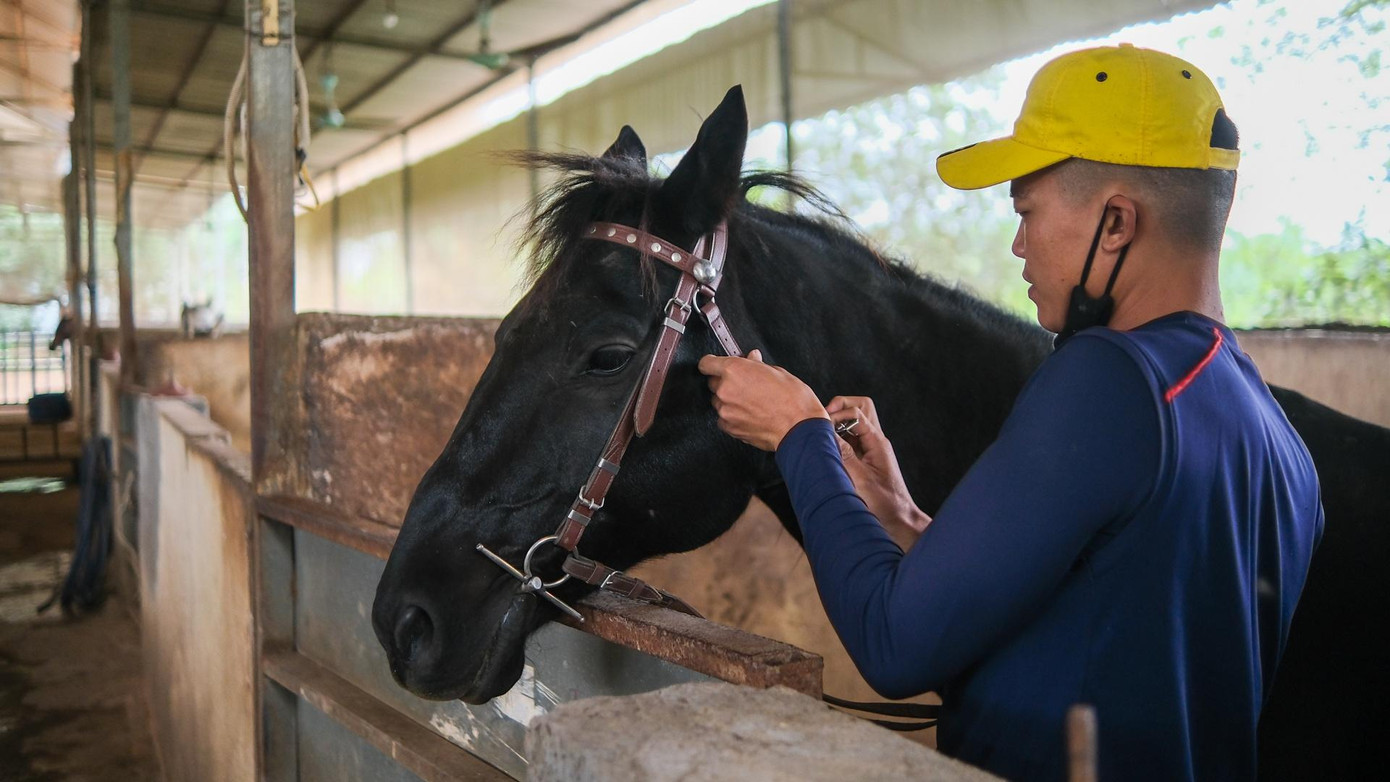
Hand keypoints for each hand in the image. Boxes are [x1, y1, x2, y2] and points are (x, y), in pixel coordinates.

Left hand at [698, 350, 827, 451]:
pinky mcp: (730, 428)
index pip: (707, 363)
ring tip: (751, 402)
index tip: (715, 365)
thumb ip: (757, 365)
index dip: (712, 363)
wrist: (799, 429)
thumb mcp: (777, 372)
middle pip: (713, 383)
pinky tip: (750, 414)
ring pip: (719, 401)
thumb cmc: (793, 400)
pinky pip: (724, 418)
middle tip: (745, 384)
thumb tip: (751, 359)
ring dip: (729, 400)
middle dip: (726, 382)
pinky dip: (733, 416)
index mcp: (735, 370)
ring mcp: (726, 410)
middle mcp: (726, 389)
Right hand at [826, 396, 930, 550]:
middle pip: (860, 407)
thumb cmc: (884, 505)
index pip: (856, 412)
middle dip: (840, 408)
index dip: (836, 415)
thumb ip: (842, 454)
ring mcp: (870, 449)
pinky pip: (850, 439)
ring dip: (838, 424)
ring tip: (822, 435)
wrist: (899, 522)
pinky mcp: (864, 460)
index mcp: (877, 442)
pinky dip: (837, 438)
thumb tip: (824, 432)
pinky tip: (826, 450)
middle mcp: (875, 441)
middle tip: (823, 420)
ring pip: (854, 422)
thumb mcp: (859, 479)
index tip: (821, 428)